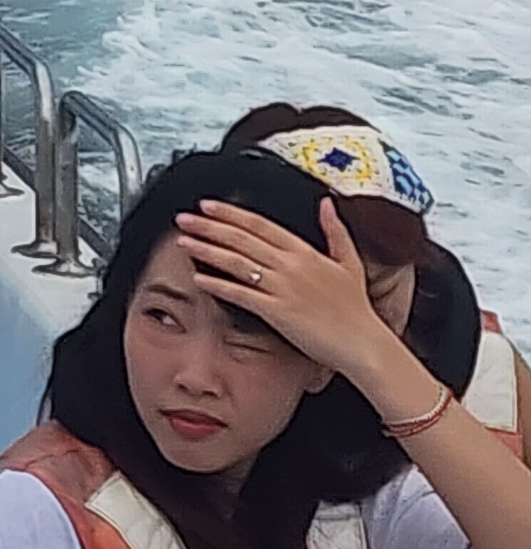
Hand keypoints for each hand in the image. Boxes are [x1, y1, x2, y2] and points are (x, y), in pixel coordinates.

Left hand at [180, 200, 440, 416]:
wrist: (365, 344)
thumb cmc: (356, 309)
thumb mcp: (350, 263)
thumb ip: (336, 231)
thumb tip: (326, 203)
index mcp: (306, 253)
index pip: (260, 225)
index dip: (231, 213)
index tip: (207, 205)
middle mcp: (292, 266)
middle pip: (242, 240)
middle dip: (209, 227)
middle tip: (183, 218)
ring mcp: (284, 288)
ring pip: (237, 263)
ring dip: (207, 251)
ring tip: (183, 242)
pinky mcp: (278, 312)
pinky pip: (242, 295)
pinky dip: (219, 285)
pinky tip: (200, 279)